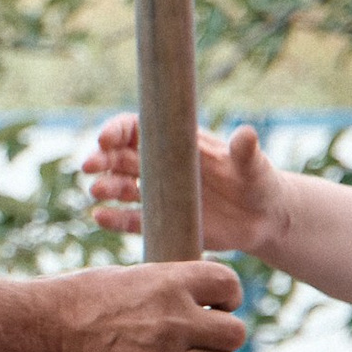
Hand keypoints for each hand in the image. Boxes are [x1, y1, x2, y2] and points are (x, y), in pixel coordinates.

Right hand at [53, 259, 245, 351]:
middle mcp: (174, 319)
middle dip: (224, 339)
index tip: (215, 306)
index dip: (229, 297)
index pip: (230, 285)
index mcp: (169, 283)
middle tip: (202, 343)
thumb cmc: (75, 301)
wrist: (39, 333)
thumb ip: (166, 286)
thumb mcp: (127, 277)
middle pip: (235, 333)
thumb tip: (197, 297)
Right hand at [84, 114, 284, 259]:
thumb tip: (246, 134)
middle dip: (102, 159)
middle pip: (121, 157)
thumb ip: (246, 151)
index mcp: (178, 144)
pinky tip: (99, 217)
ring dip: (105, 187)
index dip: (118, 130)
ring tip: (96, 192)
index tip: (106, 139)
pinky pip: (131, 220)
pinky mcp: (162, 222)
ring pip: (122, 187)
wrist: (263, 218)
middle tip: (88, 166)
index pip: (139, 129)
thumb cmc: (258, 182)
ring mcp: (160, 195)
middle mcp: (162, 167)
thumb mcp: (254, 165)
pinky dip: (114, 218)